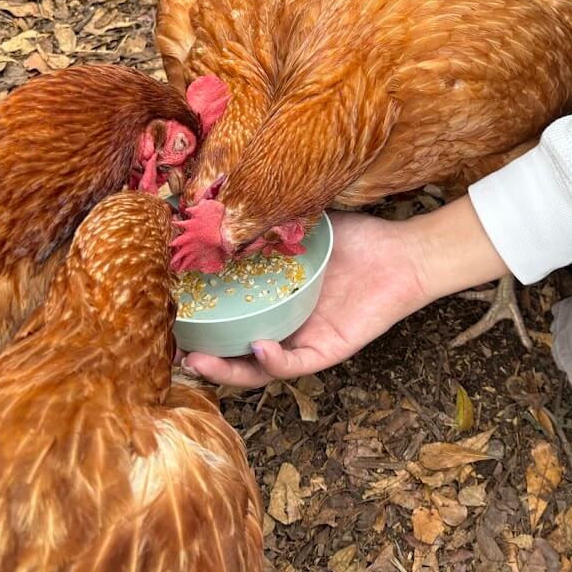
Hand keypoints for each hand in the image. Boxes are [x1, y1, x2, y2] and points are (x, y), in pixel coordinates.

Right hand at [181, 196, 509, 387]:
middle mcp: (285, 326)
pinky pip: (296, 364)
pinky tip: (258, 348)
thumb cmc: (359, 240)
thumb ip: (268, 220)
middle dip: (202, 355)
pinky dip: (275, 360)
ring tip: (199, 361)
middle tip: (172, 346)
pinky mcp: (330, 350)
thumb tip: (222, 201)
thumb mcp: (304, 227)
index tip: (166, 309)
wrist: (405, 253)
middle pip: (234, 353)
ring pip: (258, 370)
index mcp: (274, 301)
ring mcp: (306, 341)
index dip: (200, 319)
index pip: (229, 318)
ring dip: (228, 370)